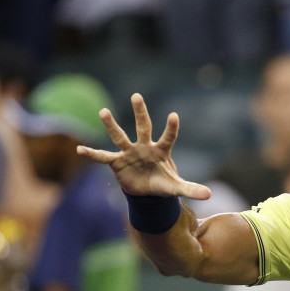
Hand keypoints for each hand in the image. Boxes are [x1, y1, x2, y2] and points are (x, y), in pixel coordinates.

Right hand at [76, 93, 210, 199]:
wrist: (146, 193)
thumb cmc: (163, 184)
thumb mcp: (177, 187)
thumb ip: (191, 189)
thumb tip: (209, 195)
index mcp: (161, 151)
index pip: (168, 137)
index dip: (171, 128)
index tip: (173, 115)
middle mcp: (145, 147)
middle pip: (143, 127)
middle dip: (141, 112)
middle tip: (137, 96)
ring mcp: (130, 152)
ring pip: (120, 136)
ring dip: (112, 125)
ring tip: (104, 111)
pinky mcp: (117, 162)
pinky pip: (103, 156)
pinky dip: (92, 154)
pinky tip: (80, 149)